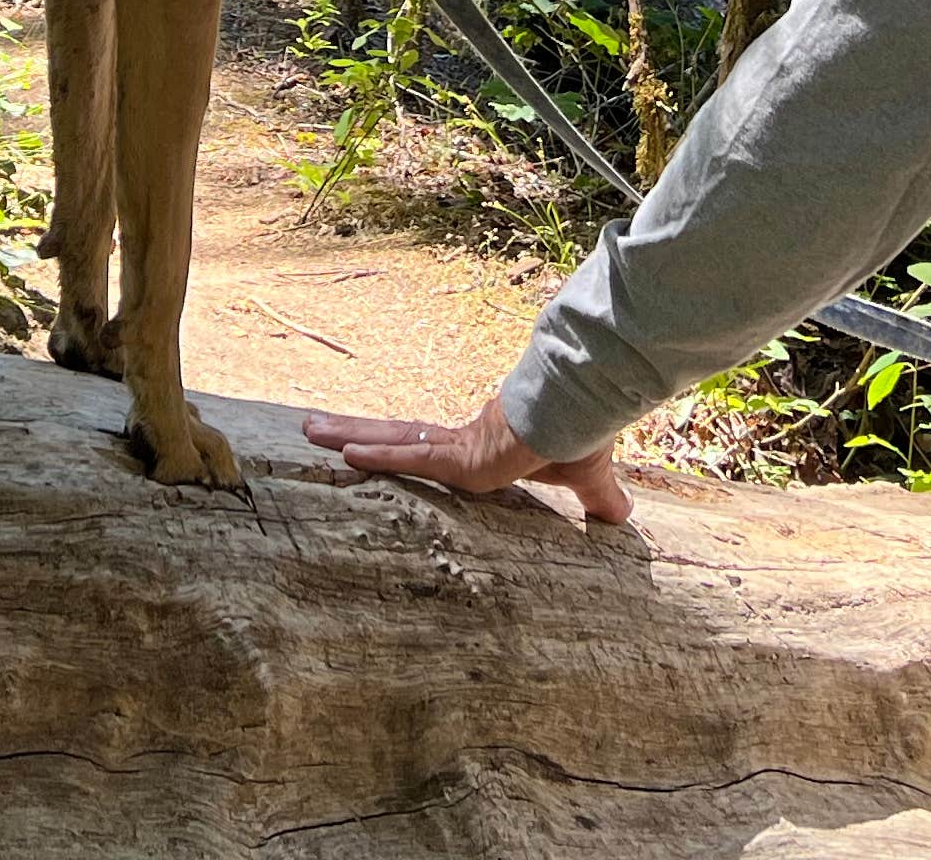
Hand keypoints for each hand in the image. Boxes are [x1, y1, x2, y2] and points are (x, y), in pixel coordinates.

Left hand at [301, 394, 630, 523]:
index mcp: (480, 448)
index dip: (396, 445)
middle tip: (311, 428)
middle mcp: (459, 443)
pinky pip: (411, 456)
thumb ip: (595, 500)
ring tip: (307, 430)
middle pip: (395, 436)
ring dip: (349, 435)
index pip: (427, 446)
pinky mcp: (463, 456)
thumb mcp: (585, 477)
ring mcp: (457, 447)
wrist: (587, 413)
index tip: (365, 444)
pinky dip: (378, 454)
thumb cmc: (583, 434)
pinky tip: (345, 452)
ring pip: (391, 440)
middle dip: (353, 433)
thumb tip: (623, 518)